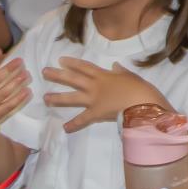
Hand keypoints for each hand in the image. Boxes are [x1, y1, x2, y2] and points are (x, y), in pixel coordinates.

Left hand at [40, 57, 163, 132]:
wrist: (143, 102)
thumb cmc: (139, 87)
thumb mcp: (131, 75)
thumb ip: (121, 71)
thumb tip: (115, 65)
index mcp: (104, 75)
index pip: (85, 67)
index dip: (72, 63)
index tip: (61, 60)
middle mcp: (95, 86)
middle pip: (73, 79)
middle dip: (58, 75)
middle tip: (44, 72)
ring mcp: (94, 100)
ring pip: (72, 98)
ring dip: (58, 98)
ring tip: (45, 98)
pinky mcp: (96, 113)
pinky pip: (82, 119)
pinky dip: (74, 124)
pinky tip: (64, 128)